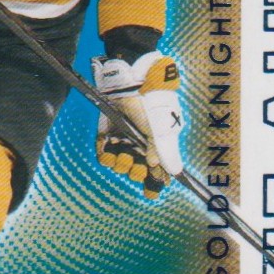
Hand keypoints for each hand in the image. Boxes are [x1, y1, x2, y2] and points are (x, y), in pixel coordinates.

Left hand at [92, 52, 183, 198]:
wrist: (129, 81)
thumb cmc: (151, 103)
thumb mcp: (161, 129)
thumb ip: (164, 151)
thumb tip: (170, 173)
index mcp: (158, 144)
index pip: (158, 172)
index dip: (155, 183)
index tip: (151, 191)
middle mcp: (140, 145)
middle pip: (138, 172)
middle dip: (137, 174)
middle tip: (137, 167)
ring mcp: (123, 140)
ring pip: (121, 166)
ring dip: (122, 165)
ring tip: (124, 154)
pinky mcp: (106, 135)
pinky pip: (104, 156)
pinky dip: (106, 157)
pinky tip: (110, 151)